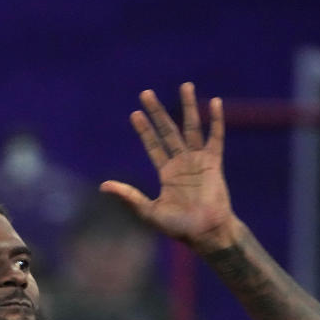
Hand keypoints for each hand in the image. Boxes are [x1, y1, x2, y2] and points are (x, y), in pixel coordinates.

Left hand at [100, 83, 240, 253]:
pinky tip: (215, 103)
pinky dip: (216, 121)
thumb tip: (103, 186)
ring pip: (192, 128)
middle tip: (146, 93)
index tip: (135, 113)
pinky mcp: (214, 163)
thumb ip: (129, 196)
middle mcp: (181, 163)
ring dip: (189, 107)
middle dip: (157, 112)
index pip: (152, 146)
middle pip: (168, 131)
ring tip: (186, 86)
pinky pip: (215, 138)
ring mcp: (198, 161)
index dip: (144, 130)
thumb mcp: (149, 211)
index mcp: (166, 173)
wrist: (206, 233)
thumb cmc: (179, 227)